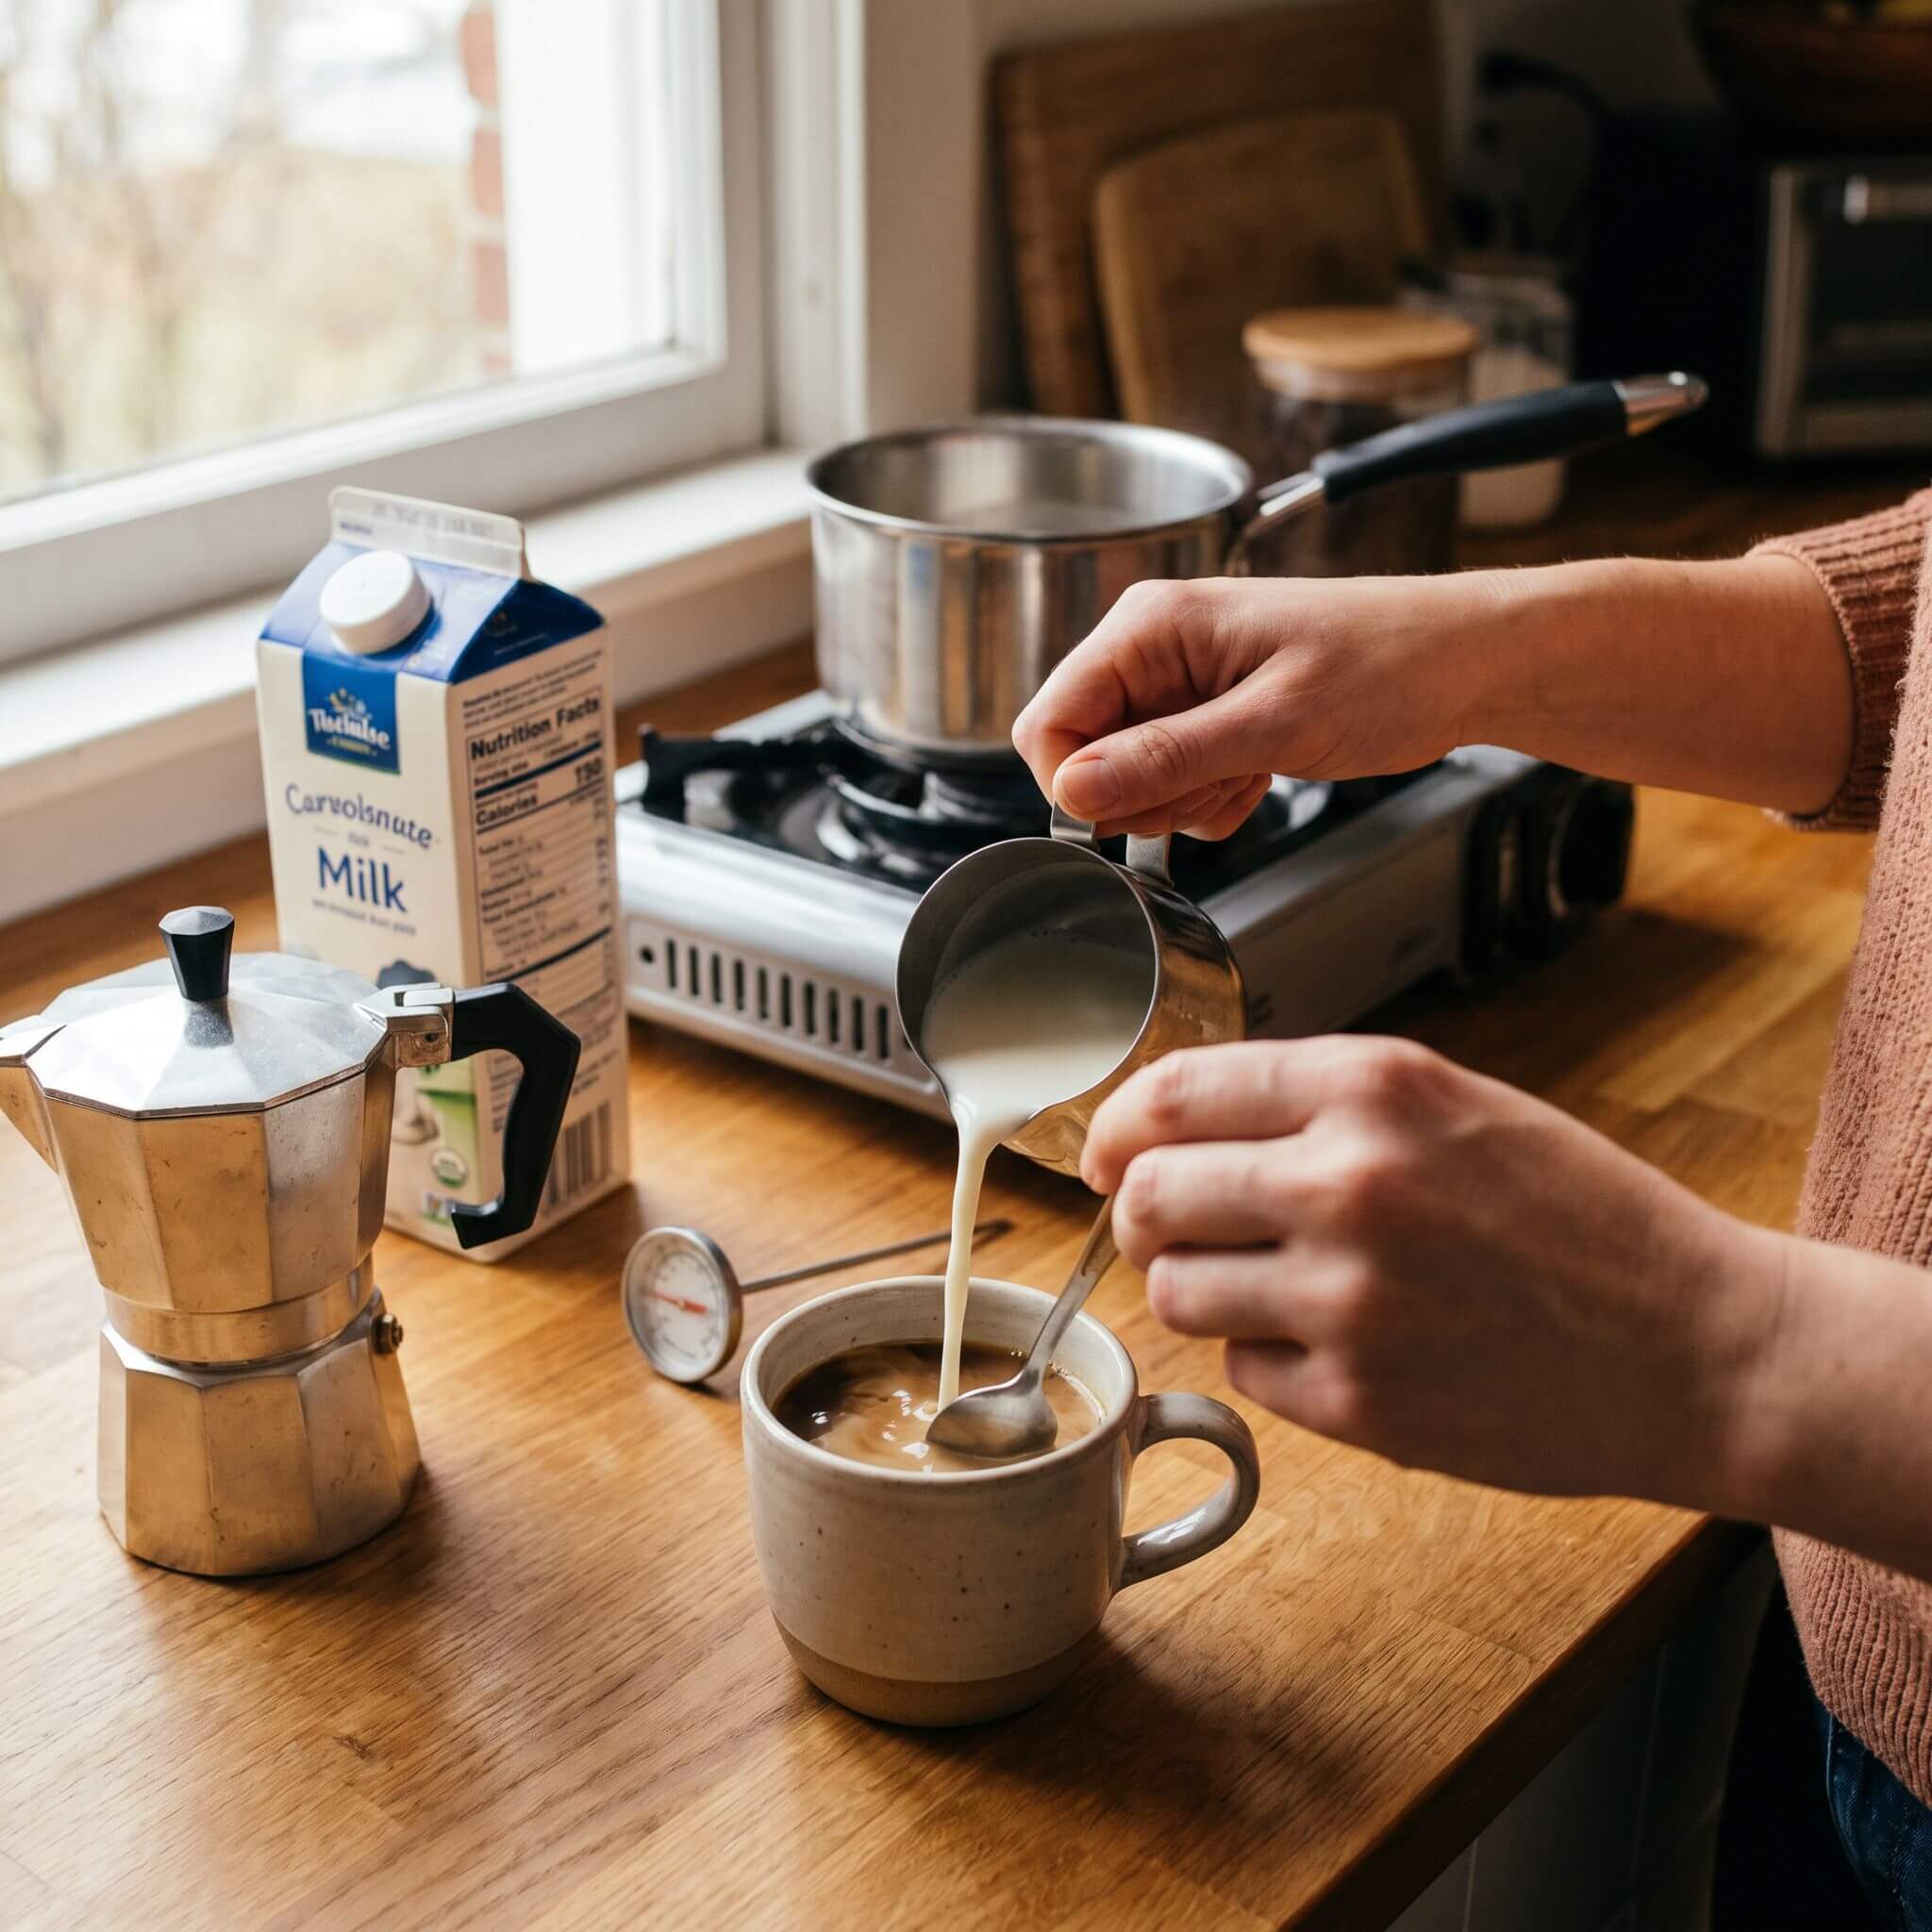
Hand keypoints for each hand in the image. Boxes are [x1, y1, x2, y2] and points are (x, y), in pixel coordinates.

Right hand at [1011, 574, 1498, 838]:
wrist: (1466, 664)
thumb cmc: (1391, 664)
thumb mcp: (1275, 722)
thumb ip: (1166, 758)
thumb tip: (1076, 789)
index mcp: (1151, 625)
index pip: (1049, 721)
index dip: (1077, 784)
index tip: (1132, 812)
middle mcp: (1153, 648)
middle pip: (1084, 755)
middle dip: (1143, 794)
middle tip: (1218, 784)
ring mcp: (1180, 683)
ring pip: (1127, 778)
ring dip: (1184, 799)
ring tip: (1252, 771)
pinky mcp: (1208, 715)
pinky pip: (1170, 782)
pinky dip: (1211, 798)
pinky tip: (1259, 776)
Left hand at [1083, 1037, 1782, 1507]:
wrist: (1697, 1346)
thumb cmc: (1580, 1218)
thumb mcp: (1456, 1104)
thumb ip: (1317, 1102)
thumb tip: (1172, 1124)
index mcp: (1373, 1088)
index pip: (1172, 1093)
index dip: (1117, 1126)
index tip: (1105, 1152)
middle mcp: (1348, 1182)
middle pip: (1147, 1195)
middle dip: (1141, 1213)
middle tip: (1173, 1228)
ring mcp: (1349, 1298)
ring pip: (1175, 1289)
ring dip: (1199, 1287)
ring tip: (1270, 1285)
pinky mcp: (1360, 1400)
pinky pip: (1242, 1367)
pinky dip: (1269, 1356)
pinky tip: (1345, 1343)